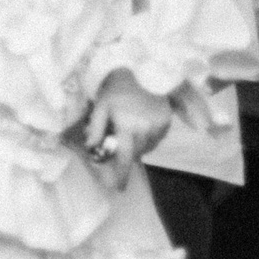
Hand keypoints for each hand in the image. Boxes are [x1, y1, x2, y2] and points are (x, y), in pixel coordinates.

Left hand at [73, 72, 171, 191]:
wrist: (143, 69)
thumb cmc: (117, 88)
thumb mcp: (101, 106)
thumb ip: (96, 129)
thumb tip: (91, 149)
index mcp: (127, 127)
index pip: (124, 158)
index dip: (121, 175)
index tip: (119, 188)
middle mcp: (145, 129)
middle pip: (134, 155)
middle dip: (125, 154)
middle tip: (119, 142)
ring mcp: (158, 126)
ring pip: (146, 148)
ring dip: (137, 145)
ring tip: (129, 128)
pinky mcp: (166, 122)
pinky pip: (155, 139)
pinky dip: (147, 138)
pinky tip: (140, 123)